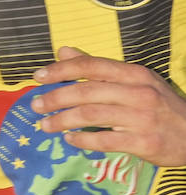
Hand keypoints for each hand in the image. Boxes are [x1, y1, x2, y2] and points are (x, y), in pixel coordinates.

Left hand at [33, 46, 185, 165]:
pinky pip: (105, 140)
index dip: (60, 70)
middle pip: (86, 91)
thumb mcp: (134, 80)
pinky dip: (82, 140)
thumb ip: (98, 67)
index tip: (37, 77)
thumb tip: (63, 51)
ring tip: (46, 125)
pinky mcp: (144, 142)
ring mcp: (142, 118)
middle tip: (35, 105)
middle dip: (55, 98)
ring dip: (62, 120)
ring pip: (91, 115)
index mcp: (134, 74)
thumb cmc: (159, 105)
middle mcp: (138, 92)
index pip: (90, 65)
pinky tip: (70, 139)